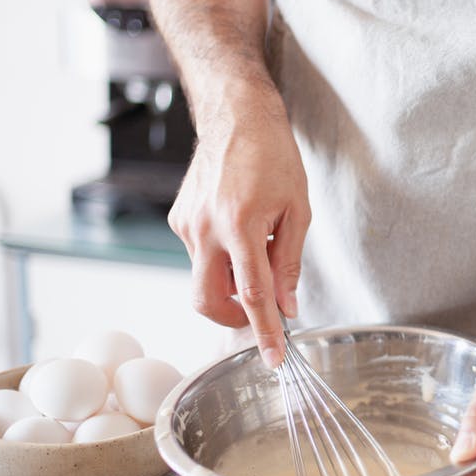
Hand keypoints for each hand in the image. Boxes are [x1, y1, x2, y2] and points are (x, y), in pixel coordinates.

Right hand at [168, 89, 309, 367]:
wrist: (237, 117)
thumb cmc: (274, 157)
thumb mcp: (297, 210)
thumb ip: (289, 263)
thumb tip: (287, 306)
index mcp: (240, 226)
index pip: (252, 295)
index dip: (264, 332)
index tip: (273, 358)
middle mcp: (205, 229)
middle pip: (208, 300)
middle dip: (232, 318)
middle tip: (258, 313)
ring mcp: (186, 225)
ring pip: (204, 277)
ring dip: (231, 279)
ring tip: (257, 245)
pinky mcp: (177, 219)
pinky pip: (199, 254)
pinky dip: (222, 256)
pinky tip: (240, 228)